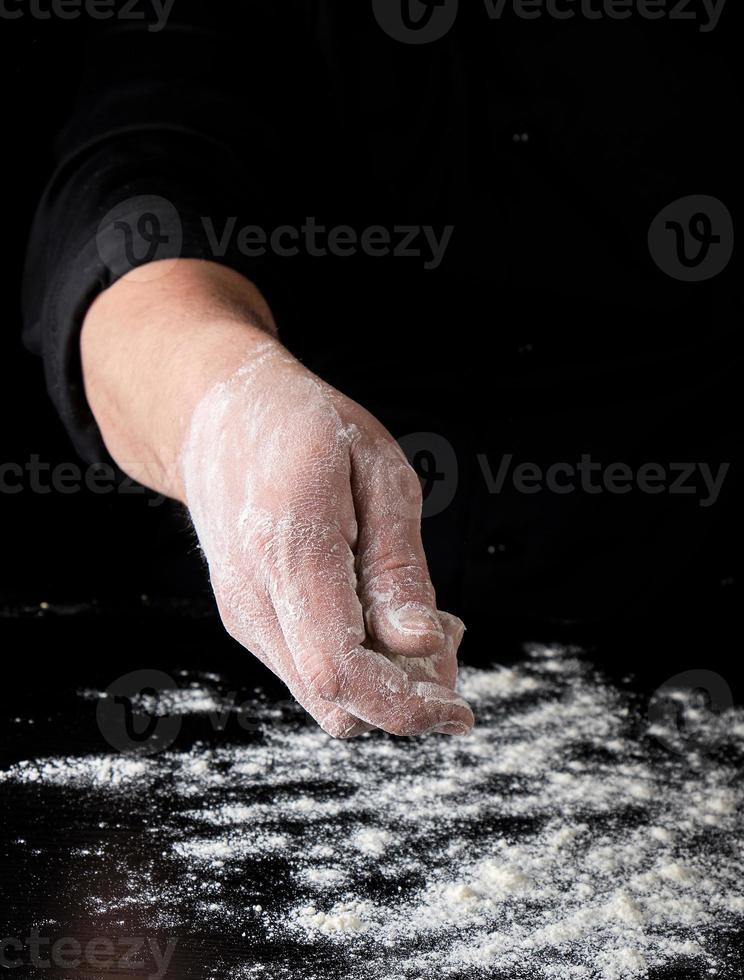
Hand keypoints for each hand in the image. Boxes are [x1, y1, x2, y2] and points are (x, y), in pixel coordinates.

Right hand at [181, 339, 473, 737]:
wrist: (217, 418)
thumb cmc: (306, 429)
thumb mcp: (378, 472)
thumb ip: (397, 563)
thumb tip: (423, 641)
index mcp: (290, 551)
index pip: (341, 670)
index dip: (405, 705)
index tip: (459, 711)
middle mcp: (254, 598)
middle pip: (335, 700)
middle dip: (406, 695)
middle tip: (450, 632)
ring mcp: (244, 615)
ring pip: (323, 696)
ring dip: (383, 679)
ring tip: (413, 613)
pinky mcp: (248, 620)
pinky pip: (309, 669)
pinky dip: (356, 663)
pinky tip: (376, 610)